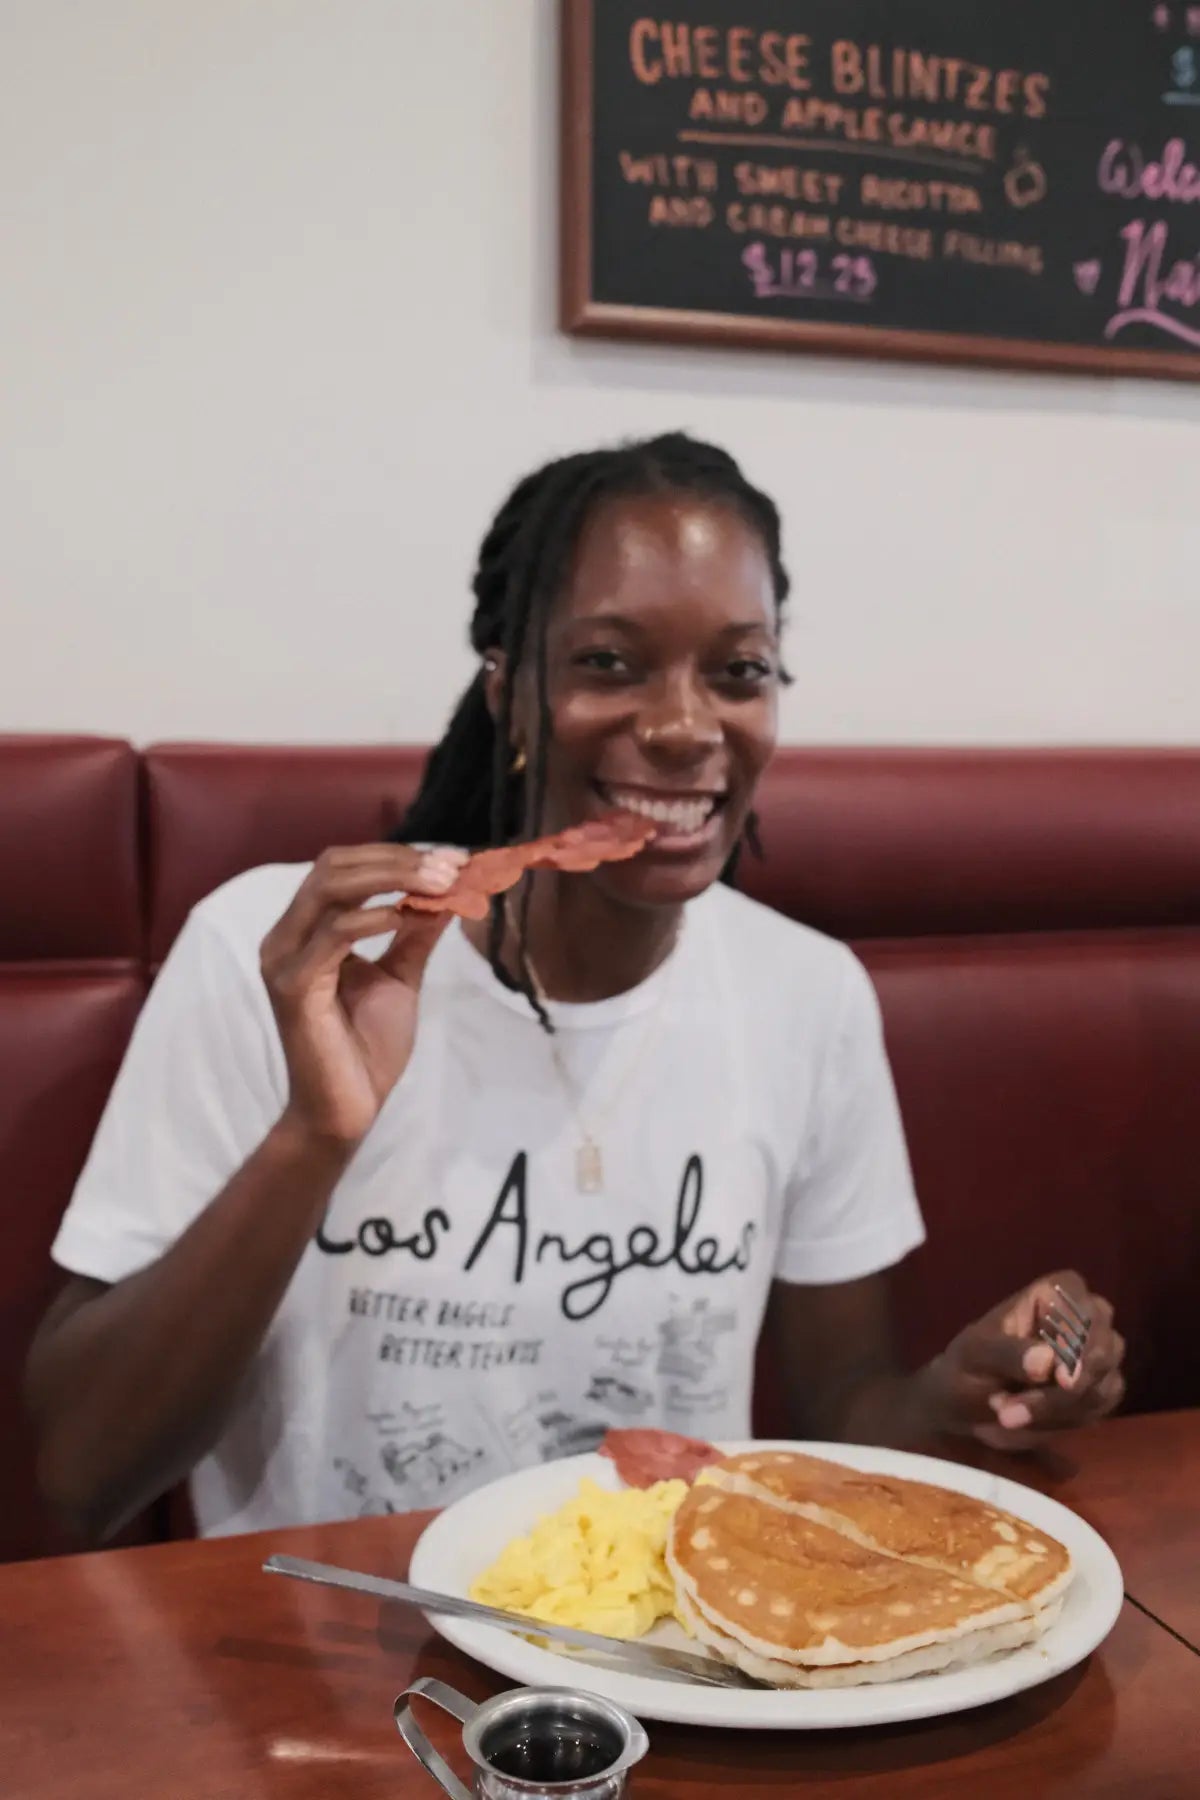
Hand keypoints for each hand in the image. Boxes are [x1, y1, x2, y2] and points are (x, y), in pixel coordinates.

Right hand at [260, 842, 466, 1147]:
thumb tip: (448, 889)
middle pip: (334, 866)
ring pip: (331, 888)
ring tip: (440, 884)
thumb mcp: (400, 976)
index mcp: (307, 928)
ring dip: (392, 879)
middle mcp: (287, 934)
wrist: (347, 1107)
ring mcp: (284, 958)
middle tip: (450, 866)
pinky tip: (405, 917)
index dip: (398, 856)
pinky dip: (371, 918)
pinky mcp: (292, 985)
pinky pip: (331, 934)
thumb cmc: (366, 1046)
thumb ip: (415, 933)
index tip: (454, 859)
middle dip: (397, 860)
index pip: (345, 866)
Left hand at [925, 1270, 1125, 1451]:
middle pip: (1101, 1352)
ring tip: (1006, 1415)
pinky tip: (1028, 1421)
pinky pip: (1098, 1409)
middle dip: (1062, 1392)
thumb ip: (1008, 1353)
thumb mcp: (975, 1353)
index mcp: (1059, 1290)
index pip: (1085, 1310)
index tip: (1062, 1380)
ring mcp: (1100, 1354)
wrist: (971, 1401)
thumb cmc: (971, 1363)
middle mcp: (1090, 1317)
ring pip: (1101, 1386)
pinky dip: (1062, 1422)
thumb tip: (1047, 1363)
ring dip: (1054, 1410)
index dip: (1079, 1344)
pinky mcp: (1102, 1389)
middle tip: (1012, 1412)